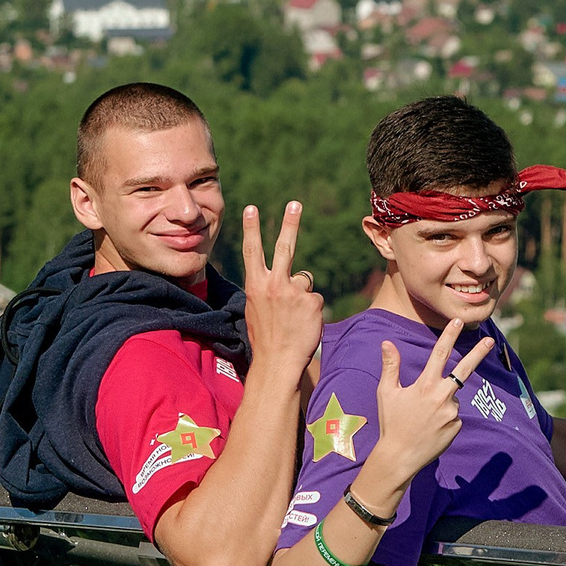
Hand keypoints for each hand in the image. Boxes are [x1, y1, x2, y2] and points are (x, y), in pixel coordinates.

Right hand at [243, 202, 323, 381]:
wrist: (277, 362)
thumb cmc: (267, 337)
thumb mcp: (256, 308)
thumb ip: (268, 289)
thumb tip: (288, 279)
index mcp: (255, 285)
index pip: (252, 251)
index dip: (251, 228)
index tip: (250, 207)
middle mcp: (274, 284)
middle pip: (284, 247)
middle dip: (290, 223)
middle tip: (295, 203)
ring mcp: (294, 292)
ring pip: (305, 280)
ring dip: (302, 296)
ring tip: (293, 317)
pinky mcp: (313, 301)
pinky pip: (315, 299)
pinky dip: (312, 312)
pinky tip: (304, 325)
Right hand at [366, 317, 494, 484]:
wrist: (400, 456)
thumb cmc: (391, 422)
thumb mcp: (387, 393)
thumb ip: (390, 366)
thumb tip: (387, 343)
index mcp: (425, 385)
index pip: (440, 354)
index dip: (449, 336)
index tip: (457, 321)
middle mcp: (442, 396)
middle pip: (464, 370)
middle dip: (478, 353)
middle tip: (490, 341)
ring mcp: (452, 412)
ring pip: (451, 398)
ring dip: (441, 402)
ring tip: (423, 418)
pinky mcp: (456, 426)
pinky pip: (453, 415)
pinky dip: (444, 418)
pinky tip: (431, 428)